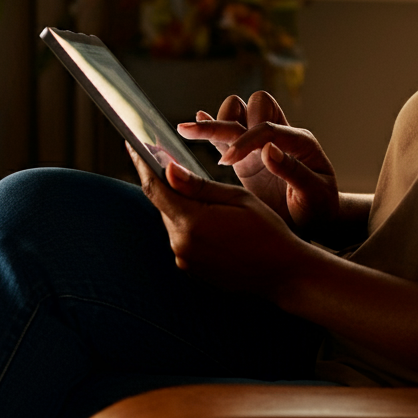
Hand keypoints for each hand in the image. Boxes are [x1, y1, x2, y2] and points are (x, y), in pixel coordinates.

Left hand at [127, 143, 303, 292]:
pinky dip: (189, 222)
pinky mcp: (191, 269)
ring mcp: (185, 260)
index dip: (141, 163)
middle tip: (166, 157)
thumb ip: (199, 186)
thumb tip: (168, 168)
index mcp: (192, 223)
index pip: (156, 188)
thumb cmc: (267, 231)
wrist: (284, 273)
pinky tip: (210, 217)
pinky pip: (183, 238)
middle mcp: (181, 245)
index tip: (132, 143)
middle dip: (165, 182)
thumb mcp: (238, 198)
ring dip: (180, 204)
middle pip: (163, 204)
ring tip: (196, 188)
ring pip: (173, 221)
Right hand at [176, 91, 339, 238]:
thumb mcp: (314, 195)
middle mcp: (281, 136)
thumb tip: (268, 149)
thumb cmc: (319, 209)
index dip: (245, 141)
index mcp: (300, 141)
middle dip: (230, 118)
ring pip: (239, 114)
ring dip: (219, 121)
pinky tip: (193, 124)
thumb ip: (293, 171)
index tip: (225, 163)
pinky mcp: (247, 159)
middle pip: (254, 105)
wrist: (315, 222)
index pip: (268, 128)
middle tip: (207, 140)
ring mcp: (262, 146)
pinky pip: (228, 137)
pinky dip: (211, 129)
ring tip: (189, 131)